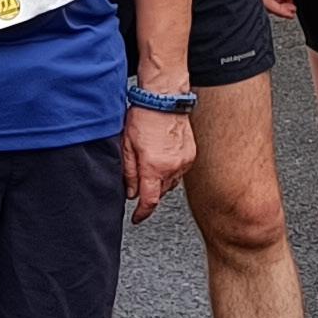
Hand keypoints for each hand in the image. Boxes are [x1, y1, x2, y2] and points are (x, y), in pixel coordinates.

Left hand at [122, 107, 196, 222]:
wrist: (164, 99)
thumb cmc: (143, 117)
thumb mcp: (126, 146)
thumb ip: (128, 173)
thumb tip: (130, 192)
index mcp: (154, 167)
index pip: (149, 201)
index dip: (142, 213)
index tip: (137, 218)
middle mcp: (172, 167)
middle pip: (160, 193)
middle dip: (149, 192)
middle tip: (139, 181)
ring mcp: (184, 162)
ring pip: (170, 184)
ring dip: (160, 182)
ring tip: (151, 166)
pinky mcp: (191, 155)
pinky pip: (179, 172)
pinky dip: (170, 171)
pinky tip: (162, 159)